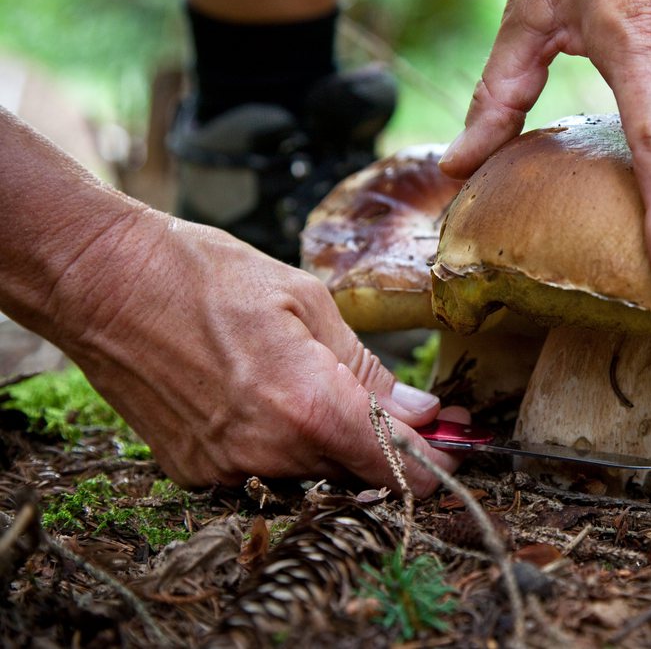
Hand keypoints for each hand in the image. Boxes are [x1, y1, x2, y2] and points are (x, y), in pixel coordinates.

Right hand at [52, 213, 465, 495]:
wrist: (101, 283)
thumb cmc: (205, 275)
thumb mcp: (306, 301)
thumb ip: (367, 368)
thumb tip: (420, 412)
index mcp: (307, 406)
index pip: (396, 465)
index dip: (433, 459)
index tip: (451, 444)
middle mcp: (269, 453)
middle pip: (357, 472)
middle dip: (388, 445)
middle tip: (407, 408)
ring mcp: (226, 469)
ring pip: (313, 473)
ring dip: (334, 441)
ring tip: (324, 384)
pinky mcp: (194, 472)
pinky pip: (265, 470)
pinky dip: (285, 443)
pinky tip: (272, 395)